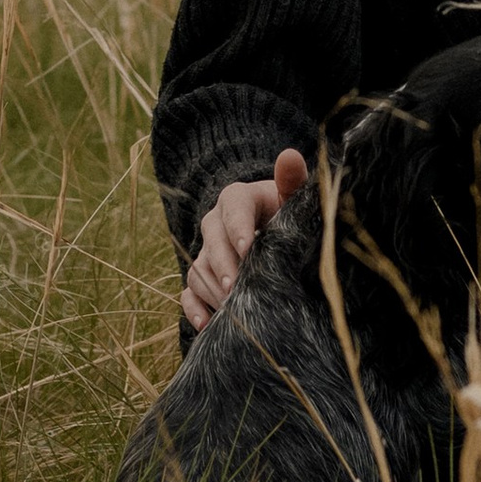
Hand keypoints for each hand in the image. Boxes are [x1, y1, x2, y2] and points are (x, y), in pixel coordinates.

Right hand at [181, 147, 308, 331]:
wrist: (269, 227)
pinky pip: (188, 292)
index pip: (233, 208)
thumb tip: (291, 156)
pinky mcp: (201, 276)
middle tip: (235, 287)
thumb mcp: (290, 196)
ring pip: (198, 269)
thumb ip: (292, 179)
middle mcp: (215, 224)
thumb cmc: (284, 211)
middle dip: (223, 265)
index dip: (239, 228)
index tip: (249, 249)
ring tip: (230, 310)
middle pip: (212, 242)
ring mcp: (205, 252)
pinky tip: (208, 325)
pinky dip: (194, 309)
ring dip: (212, 290)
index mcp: (236, 199)